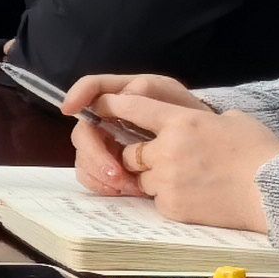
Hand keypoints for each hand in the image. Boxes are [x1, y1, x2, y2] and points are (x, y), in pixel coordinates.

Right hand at [60, 72, 198, 196]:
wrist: (209, 156)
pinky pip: (90, 175)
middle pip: (84, 129)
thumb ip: (151, 94)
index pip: (93, 87)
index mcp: (126, 95)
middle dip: (95, 152)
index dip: (77, 95)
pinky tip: (122, 190)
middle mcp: (112, 119)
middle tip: (115, 172)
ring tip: (127, 186)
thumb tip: (122, 98)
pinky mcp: (111, 166)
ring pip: (83, 156)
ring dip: (99, 173)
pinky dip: (101, 185)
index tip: (69, 110)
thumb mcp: (180, 104)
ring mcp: (109, 143)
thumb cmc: (196, 125)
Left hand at [80, 81, 278, 231]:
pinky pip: (158, 201)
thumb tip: (195, 121)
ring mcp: (168, 180)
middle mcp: (168, 149)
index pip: (134, 107)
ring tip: (189, 180)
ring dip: (156, 179)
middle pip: (130, 152)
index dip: (114, 106)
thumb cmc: (262, 153)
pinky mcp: (172, 207)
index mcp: (183, 121)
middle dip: (141, 156)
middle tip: (164, 159)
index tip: (102, 106)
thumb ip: (203, 118)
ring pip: (143, 179)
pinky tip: (197, 196)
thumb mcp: (234, 120)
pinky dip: (170, 199)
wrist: (277, 192)